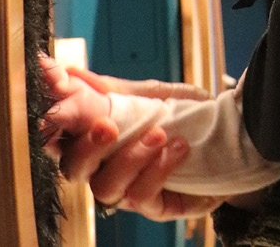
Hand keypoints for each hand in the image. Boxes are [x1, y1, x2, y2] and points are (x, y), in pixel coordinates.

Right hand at [44, 64, 241, 220]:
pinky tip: (178, 148)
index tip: (57, 89)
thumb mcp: (153, 95)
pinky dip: (158, 170)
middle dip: (87, 147)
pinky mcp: (153, 207)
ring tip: (159, 134)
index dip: (52, 116)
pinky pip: (142, 197)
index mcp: (95, 138)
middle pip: (73, 168)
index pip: (58, 133)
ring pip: (104, 188)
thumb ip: (114, 89)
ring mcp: (127, 190)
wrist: (227, 140)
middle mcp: (104, 168)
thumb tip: (70, 72)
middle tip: (108, 125)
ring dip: (130, 159)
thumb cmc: (184, 118)